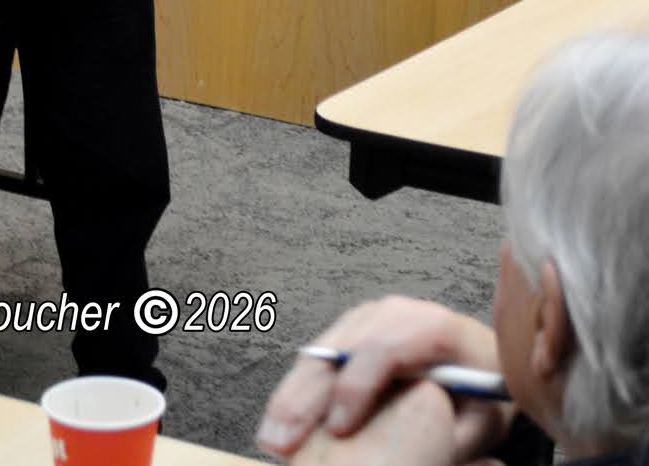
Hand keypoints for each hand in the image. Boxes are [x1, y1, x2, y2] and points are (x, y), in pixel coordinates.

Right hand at [257, 297, 508, 460]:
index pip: (387, 346)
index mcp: (435, 327)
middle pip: (343, 344)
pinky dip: (295, 390)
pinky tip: (279, 423)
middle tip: (285, 440)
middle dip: (309, 393)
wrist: (480, 361)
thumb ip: (459, 433)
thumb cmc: (486, 392)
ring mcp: (370, 319)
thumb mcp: (486, 417)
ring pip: (322, 348)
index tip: (340, 427)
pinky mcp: (351, 332)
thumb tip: (428, 447)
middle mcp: (396, 312)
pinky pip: (317, 356)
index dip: (358, 384)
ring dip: (293, 393)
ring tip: (272, 437)